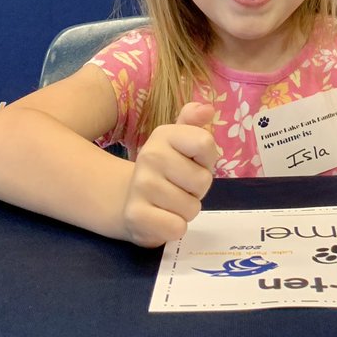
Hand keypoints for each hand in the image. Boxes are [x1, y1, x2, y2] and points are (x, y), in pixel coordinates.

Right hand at [122, 102, 217, 246]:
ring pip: (191, 207)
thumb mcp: (180, 141)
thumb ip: (194, 123)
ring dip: (186, 209)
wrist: (129, 200)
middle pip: (202, 180)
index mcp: (164, 134)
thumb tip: (207, 109)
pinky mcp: (136, 215)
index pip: (205, 143)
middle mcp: (150, 156)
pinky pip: (177, 227)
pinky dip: (175, 227)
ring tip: (169, 202)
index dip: (207, 159)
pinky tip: (161, 217)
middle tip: (180, 186)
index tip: (194, 162)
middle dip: (197, 189)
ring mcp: (141, 186)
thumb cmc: (167, 170)